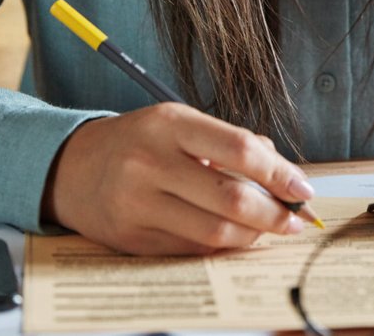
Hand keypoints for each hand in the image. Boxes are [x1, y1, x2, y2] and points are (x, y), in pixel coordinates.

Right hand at [41, 104, 314, 254]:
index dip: (279, 173)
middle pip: (230, 197)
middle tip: (295, 218)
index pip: (238, 149)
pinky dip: (222, 246)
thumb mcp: (179, 124)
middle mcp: (151, 163)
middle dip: (274, 213)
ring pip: (214, 231)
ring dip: (252, 235)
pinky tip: (235, 237)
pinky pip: (192, 248)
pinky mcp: (133, 238)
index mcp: (170, 124)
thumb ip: (230, 142)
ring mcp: (138, 204)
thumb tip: (282, 172)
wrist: (71, 168)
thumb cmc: (139, 142)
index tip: (302, 188)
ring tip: (270, 229)